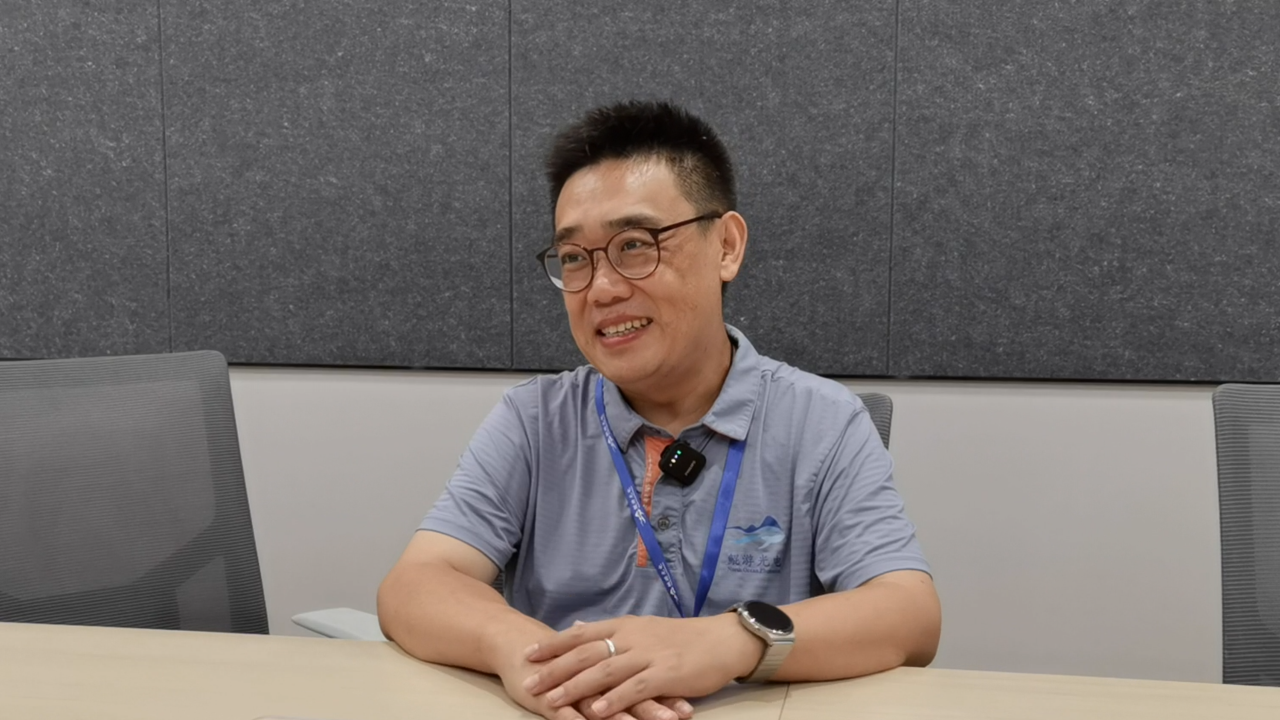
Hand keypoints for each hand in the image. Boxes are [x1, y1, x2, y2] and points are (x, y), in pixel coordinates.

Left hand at [496, 639, 695, 719]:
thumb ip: (609, 630)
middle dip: (555, 669)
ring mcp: (649, 655)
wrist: (722, 640)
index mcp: (625, 625)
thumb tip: (577, 627)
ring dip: (576, 687)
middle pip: (586, 652)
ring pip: (605, 671)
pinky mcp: (666, 674)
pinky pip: (634, 688)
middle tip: (529, 682)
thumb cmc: (681, 638)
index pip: (581, 634)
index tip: (528, 654)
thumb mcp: (641, 627)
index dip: (554, 644)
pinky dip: (612, 700)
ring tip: (551, 700)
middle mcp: (633, 637)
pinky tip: (594, 712)